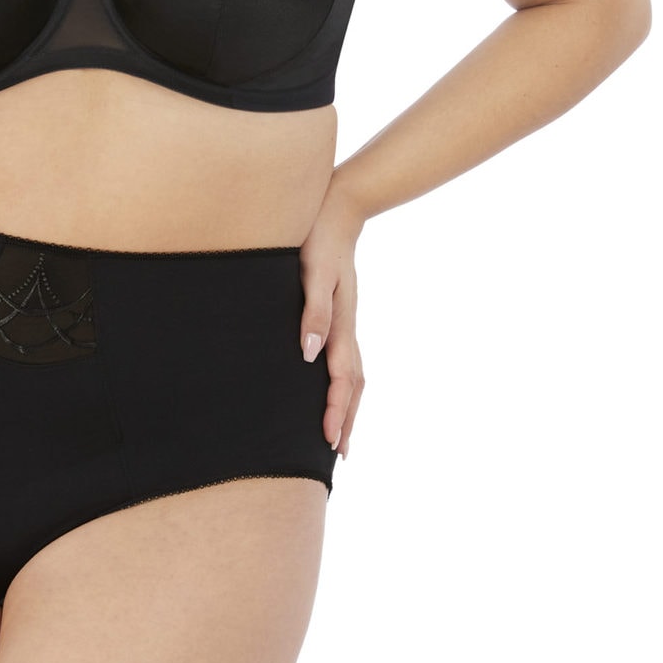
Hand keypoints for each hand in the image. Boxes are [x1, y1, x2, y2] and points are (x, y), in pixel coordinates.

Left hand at [298, 186, 366, 459]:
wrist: (336, 209)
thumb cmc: (318, 241)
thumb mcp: (312, 273)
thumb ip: (312, 311)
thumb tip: (308, 353)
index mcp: (341, 323)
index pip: (343, 378)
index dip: (336, 410)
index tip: (328, 440)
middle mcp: (347, 327)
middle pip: (354, 383)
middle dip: (346, 418)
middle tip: (338, 452)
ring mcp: (346, 321)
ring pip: (354, 374)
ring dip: (348, 406)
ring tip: (340, 434)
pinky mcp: (338, 314)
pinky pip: (345, 358)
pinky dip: (344, 383)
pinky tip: (331, 389)